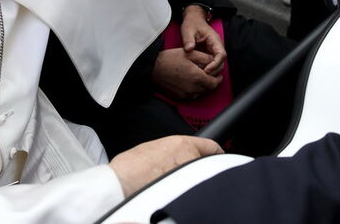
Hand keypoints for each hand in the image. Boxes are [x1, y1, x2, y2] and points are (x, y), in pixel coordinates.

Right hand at [109, 135, 223, 196]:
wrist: (120, 183)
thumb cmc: (129, 167)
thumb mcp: (152, 148)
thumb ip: (170, 151)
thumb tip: (173, 158)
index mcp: (181, 144)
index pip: (209, 146)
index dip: (215, 151)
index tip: (219, 154)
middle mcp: (189, 158)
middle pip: (204, 165)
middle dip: (198, 169)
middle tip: (184, 175)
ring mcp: (189, 177)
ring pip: (198, 179)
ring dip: (191, 182)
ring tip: (173, 186)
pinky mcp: (185, 192)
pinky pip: (191, 192)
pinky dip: (185, 193)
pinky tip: (173, 194)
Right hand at [153, 48, 222, 98]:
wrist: (152, 69)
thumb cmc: (170, 59)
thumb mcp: (189, 53)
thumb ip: (205, 58)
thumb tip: (214, 62)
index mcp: (197, 77)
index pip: (214, 83)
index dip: (219, 79)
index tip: (219, 74)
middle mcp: (192, 89)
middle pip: (208, 89)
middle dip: (212, 82)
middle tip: (211, 75)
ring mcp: (185, 95)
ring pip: (200, 93)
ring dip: (204, 87)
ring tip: (201, 78)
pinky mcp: (179, 97)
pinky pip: (192, 96)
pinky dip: (195, 90)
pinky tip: (191, 82)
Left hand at [181, 6, 225, 74]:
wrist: (193, 20)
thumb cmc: (192, 24)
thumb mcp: (188, 30)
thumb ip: (188, 39)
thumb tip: (189, 49)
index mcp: (215, 40)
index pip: (221, 54)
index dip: (215, 64)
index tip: (206, 70)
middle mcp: (217, 46)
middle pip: (221, 62)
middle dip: (214, 70)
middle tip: (202, 76)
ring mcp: (214, 50)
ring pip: (218, 64)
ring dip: (211, 71)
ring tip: (200, 75)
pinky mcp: (210, 53)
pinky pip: (212, 63)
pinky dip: (208, 69)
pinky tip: (199, 72)